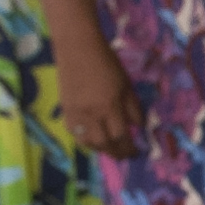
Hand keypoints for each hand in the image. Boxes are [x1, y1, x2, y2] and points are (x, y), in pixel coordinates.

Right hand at [60, 43, 141, 158]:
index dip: (129, 148)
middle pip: (104, 143)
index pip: (121, 135)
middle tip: (124, 155)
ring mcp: (76, 113)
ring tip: (109, 149)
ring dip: (100, 149)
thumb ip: (132, 107)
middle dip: (116, 153)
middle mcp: (92, 114)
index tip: (135, 152)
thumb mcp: (125, 83)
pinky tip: (92, 139)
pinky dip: (85, 140)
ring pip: (88, 142)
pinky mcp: (65, 110)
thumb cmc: (106, 62)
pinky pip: (75, 133)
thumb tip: (138, 126)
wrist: (77, 48)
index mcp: (110, 106)